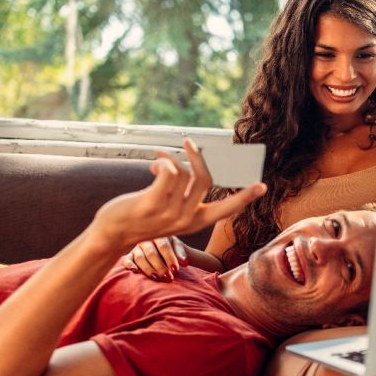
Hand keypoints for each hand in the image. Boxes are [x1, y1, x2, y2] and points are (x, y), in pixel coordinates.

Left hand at [91, 139, 265, 253]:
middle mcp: (187, 219)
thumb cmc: (143, 218)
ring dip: (170, 158)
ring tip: (158, 161)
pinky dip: (163, 161)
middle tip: (188, 142)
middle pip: (206, 179)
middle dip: (199, 156)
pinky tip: (154, 164)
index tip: (261, 186)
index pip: (228, 208)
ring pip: (184, 172)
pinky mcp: (152, 204)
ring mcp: (170, 213)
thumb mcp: (171, 210)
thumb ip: (186, 193)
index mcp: (197, 221)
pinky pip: (169, 172)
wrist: (114, 233)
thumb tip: (195, 165)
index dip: (244, 196)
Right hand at [122, 236, 186, 280]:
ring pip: (140, 258)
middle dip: (160, 267)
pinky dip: (129, 265)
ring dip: (148, 269)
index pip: (164, 246)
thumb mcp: (178, 247)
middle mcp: (146, 240)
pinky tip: (135, 271)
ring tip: (157, 278)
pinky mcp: (130, 255)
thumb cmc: (172, 248)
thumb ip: (181, 254)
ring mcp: (137, 248)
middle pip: (152, 254)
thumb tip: (184, 262)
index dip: (170, 258)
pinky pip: (126, 260)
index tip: (176, 270)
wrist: (163, 248)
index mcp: (159, 235)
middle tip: (168, 277)